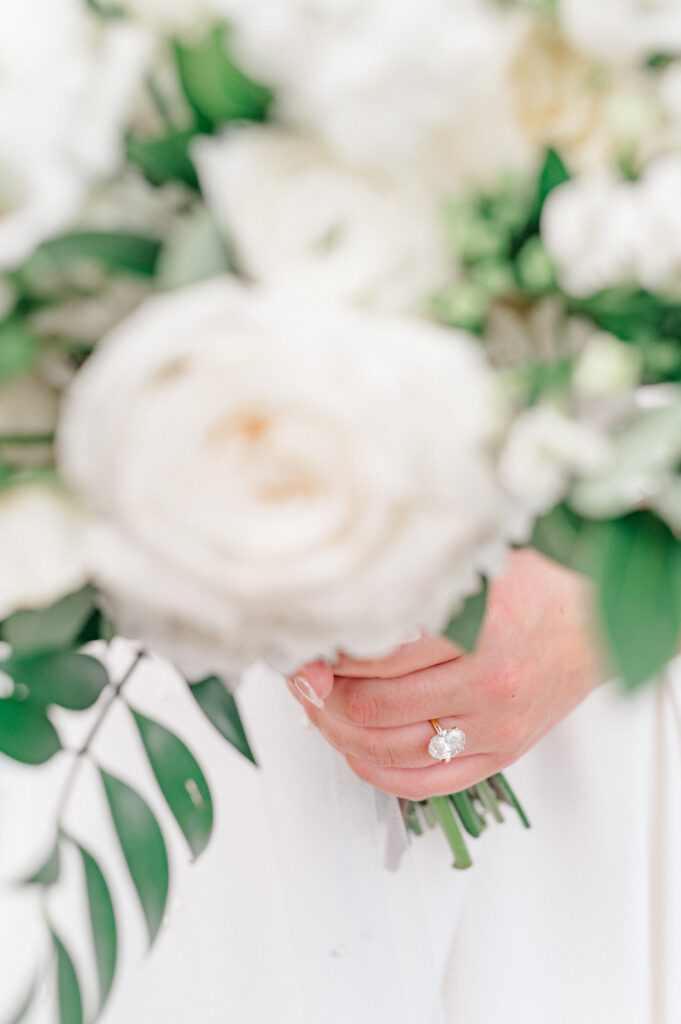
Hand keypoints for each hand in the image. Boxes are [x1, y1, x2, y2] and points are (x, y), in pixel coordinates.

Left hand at [287, 549, 606, 799]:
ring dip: (339, 731)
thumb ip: (415, 587)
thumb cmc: (539, 589)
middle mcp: (487, 684)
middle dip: (323, 693)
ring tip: (321, 706)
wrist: (598, 623)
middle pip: (371, 705)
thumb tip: (342, 611)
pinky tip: (354, 749)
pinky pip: (422, 783)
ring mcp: (493, 727)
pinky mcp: (500, 754)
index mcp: (480, 628)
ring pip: (387, 749)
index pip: (373, 653)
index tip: (308, 642)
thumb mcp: (476, 568)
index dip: (327, 652)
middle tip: (304, 674)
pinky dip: (374, 770)